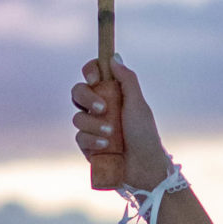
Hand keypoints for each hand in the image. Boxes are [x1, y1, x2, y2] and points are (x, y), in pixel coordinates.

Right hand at [70, 59, 169, 188]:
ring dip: (94, 124)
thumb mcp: (138, 104)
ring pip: (77, 116)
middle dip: (87, 97)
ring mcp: (92, 126)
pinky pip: (79, 136)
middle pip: (78, 92)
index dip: (90, 71)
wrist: (144, 166)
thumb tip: (113, 57)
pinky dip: (92, 139)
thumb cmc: (144, 134)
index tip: (95, 77)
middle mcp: (99, 107)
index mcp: (112, 93)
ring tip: (111, 133)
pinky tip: (105, 144)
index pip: (93, 74)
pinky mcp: (87, 145)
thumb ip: (127, 80)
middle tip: (102, 107)